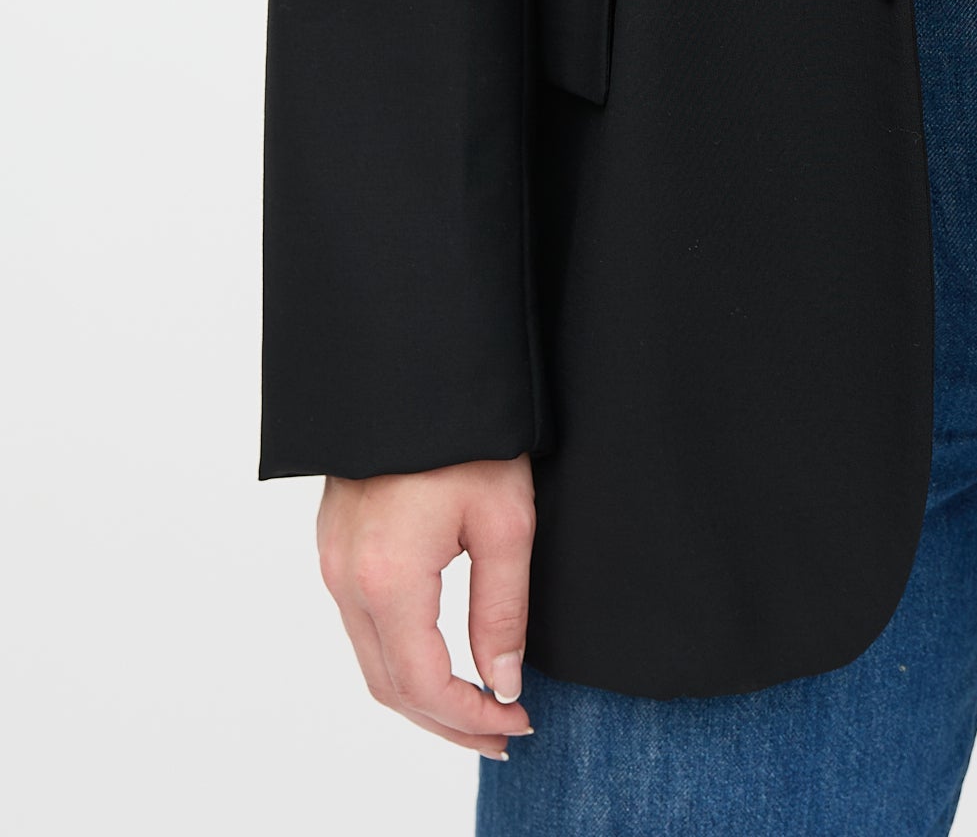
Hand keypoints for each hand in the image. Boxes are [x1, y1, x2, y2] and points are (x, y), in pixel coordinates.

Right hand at [317, 454, 536, 757]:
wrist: (413, 364)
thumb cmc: (466, 432)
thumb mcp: (506, 520)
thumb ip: (503, 611)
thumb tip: (504, 683)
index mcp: (388, 578)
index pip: (424, 685)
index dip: (472, 718)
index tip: (518, 725)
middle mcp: (347, 579)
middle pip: (389, 687)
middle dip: (446, 723)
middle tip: (502, 736)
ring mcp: (334, 562)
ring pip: (371, 661)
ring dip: (421, 697)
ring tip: (477, 710)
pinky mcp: (336, 545)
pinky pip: (361, 626)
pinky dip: (400, 660)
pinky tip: (439, 661)